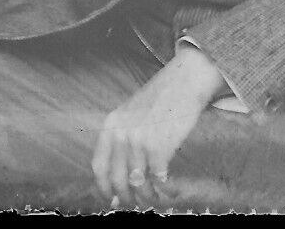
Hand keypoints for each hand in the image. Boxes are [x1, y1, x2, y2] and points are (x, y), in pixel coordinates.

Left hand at [92, 44, 228, 207]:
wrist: (185, 81)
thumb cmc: (160, 100)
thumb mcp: (131, 115)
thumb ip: (122, 143)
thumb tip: (120, 184)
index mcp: (111, 125)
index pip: (99, 167)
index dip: (104, 189)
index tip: (113, 200)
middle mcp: (121, 134)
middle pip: (117, 180)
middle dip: (127, 199)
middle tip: (137, 204)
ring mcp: (139, 141)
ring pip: (138, 184)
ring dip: (148, 197)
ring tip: (156, 198)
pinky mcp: (159, 147)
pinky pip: (157, 181)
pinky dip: (164, 190)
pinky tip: (169, 189)